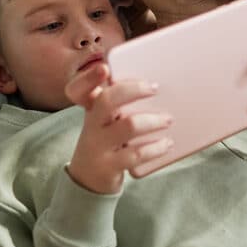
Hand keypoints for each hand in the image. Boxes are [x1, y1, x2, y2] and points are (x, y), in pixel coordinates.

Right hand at [64, 63, 172, 193]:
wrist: (87, 178)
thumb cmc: (105, 139)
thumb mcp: (105, 118)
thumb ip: (120, 100)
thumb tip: (159, 83)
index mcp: (91, 107)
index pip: (77, 89)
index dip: (88, 78)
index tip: (104, 68)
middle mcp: (92, 124)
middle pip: (106, 100)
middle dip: (134, 90)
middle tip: (155, 88)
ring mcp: (99, 146)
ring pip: (128, 126)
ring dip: (153, 121)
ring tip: (168, 119)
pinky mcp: (109, 166)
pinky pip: (136, 154)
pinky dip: (155, 148)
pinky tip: (167, 143)